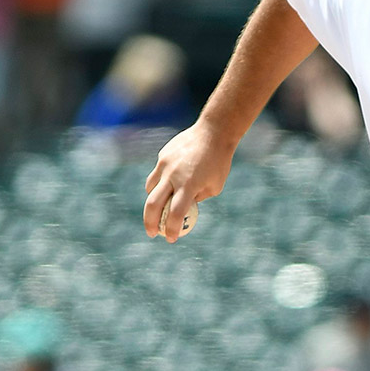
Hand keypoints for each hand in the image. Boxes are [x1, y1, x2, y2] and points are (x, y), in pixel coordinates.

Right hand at [143, 122, 235, 241]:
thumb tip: (183, 208)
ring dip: (153, 202)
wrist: (214, 132)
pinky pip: (156, 174)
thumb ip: (197, 198)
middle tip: (153, 233)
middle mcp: (173, 175)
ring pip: (150, 189)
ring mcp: (165, 164)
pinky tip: (170, 183)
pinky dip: (160, 183)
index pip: (175, 213)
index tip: (171, 239)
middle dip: (150, 223)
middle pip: (153, 204)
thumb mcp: (215, 186)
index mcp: (189, 185)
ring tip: (161, 207)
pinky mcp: (162, 156)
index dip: (172, 229)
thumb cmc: (219, 162)